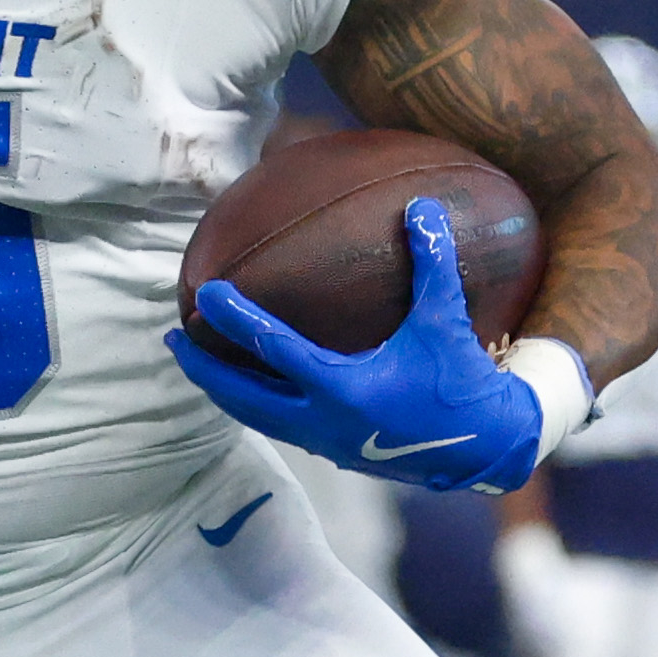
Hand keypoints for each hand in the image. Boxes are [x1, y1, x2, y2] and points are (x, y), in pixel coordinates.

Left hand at [176, 200, 557, 492]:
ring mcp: (323, 442)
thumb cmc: (464, 383)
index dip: (236, 319)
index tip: (204, 293)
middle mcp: (322, 421)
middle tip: (172, 337)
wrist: (485, 451)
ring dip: (222, 389)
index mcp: (344, 389)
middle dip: (202, 368)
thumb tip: (421, 205)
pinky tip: (247, 383)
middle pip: (241, 395)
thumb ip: (433, 263)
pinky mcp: (332, 451)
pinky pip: (277, 424)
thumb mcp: (447, 321)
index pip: (272, 350)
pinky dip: (252, 402)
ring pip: (254, 417)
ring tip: (194, 362)